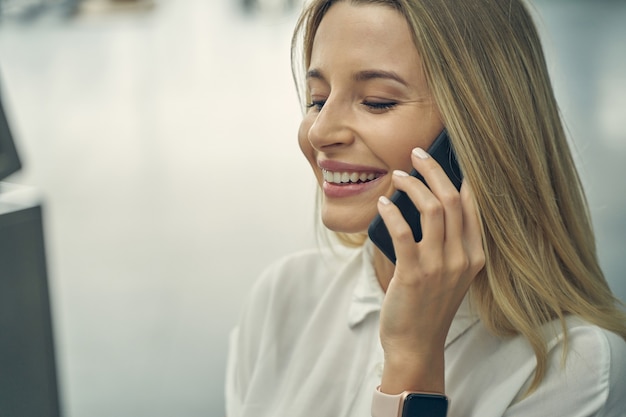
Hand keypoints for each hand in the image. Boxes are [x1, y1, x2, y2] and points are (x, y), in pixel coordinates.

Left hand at [375, 147, 484, 393]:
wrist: (416, 344)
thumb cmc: (428, 305)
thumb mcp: (450, 274)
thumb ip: (447, 243)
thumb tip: (428, 202)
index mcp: (475, 256)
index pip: (474, 206)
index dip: (461, 176)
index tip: (449, 155)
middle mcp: (462, 258)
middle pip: (453, 200)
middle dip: (433, 170)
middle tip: (416, 154)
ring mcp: (440, 266)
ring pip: (432, 209)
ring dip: (412, 186)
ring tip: (397, 176)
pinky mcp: (414, 274)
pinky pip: (403, 232)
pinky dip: (392, 213)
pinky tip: (383, 204)